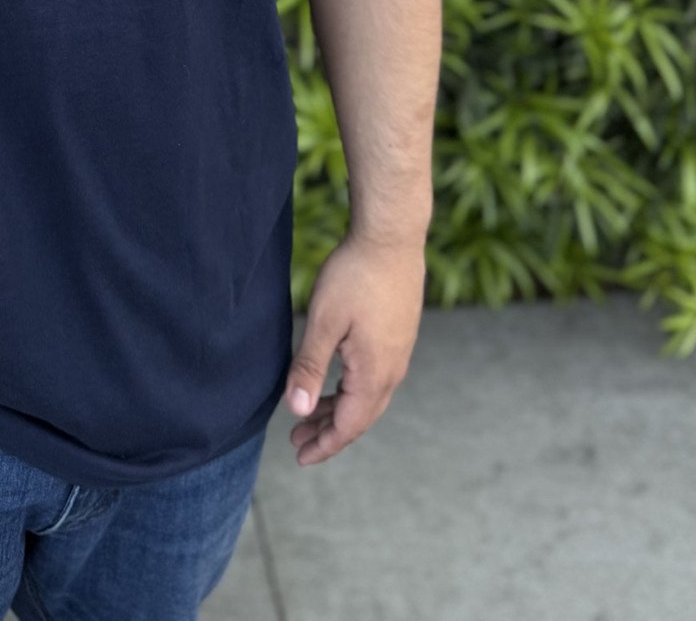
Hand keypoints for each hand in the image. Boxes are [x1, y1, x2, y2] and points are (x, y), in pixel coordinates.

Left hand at [284, 228, 426, 466]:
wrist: (392, 237)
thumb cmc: (355, 275)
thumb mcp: (325, 321)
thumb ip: (311, 367)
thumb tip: (297, 411)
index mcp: (375, 373)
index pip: (349, 425)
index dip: (324, 445)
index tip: (300, 457)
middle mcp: (393, 370)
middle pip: (360, 416)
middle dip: (329, 432)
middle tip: (297, 441)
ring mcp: (399, 353)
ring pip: (368, 397)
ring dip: (339, 410)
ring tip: (311, 415)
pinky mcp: (398, 336)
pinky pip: (375, 378)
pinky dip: (352, 390)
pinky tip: (336, 382)